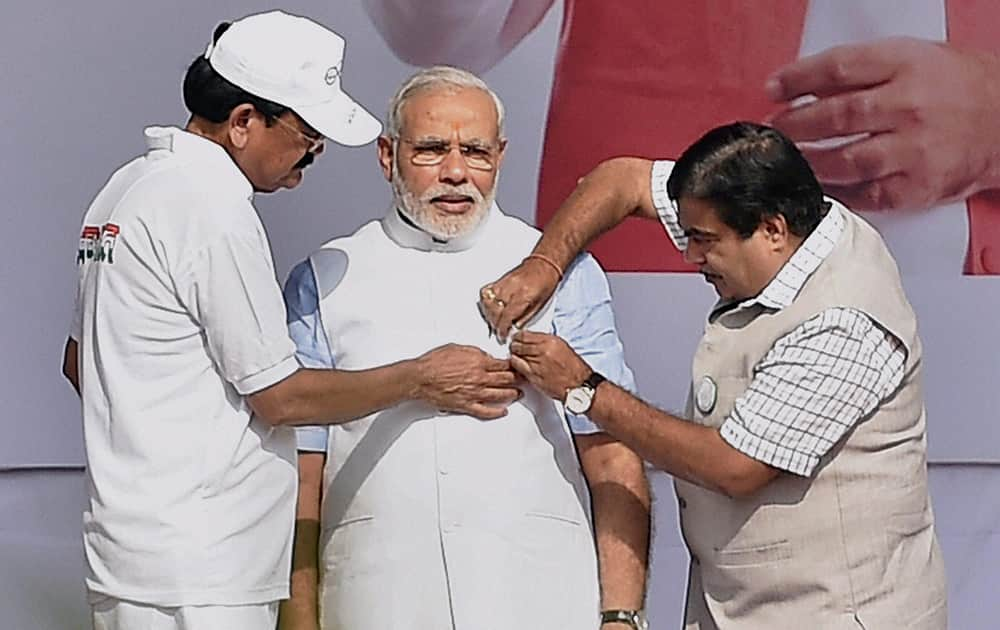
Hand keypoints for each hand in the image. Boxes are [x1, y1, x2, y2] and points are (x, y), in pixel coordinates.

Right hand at [414, 344, 520, 418]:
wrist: (420, 377)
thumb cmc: (434, 362)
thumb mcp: (457, 348)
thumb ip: (475, 352)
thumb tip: (485, 356)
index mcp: (479, 362)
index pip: (504, 365)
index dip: (514, 366)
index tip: (519, 366)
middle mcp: (480, 378)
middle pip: (506, 380)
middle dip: (518, 380)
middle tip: (524, 380)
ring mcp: (474, 393)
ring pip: (500, 395)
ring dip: (512, 395)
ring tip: (519, 394)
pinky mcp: (466, 405)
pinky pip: (485, 411)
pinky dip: (496, 412)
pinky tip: (503, 411)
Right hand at [479, 256, 561, 341]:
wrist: (544, 264)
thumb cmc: (546, 283)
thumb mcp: (540, 305)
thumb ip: (525, 317)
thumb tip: (514, 328)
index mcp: (524, 295)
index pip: (506, 316)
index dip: (502, 329)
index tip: (502, 336)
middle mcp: (512, 288)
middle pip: (495, 310)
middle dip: (495, 324)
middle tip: (499, 330)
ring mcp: (504, 282)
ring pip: (487, 301)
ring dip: (489, 314)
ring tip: (495, 320)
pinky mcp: (500, 279)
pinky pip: (486, 291)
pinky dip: (486, 301)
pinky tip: (491, 307)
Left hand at [509, 331, 590, 400]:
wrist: (579, 385)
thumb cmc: (574, 369)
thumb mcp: (562, 347)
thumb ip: (546, 342)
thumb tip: (533, 340)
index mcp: (551, 341)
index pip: (525, 334)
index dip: (518, 336)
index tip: (516, 337)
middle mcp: (543, 351)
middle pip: (518, 344)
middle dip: (514, 345)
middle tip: (513, 347)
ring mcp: (537, 363)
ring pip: (516, 355)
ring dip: (514, 355)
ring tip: (516, 356)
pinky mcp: (533, 375)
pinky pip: (518, 367)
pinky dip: (516, 365)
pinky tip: (519, 365)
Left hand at [766, 37, 999, 210]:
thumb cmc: (955, 87)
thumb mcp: (910, 58)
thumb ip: (857, 71)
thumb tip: (800, 87)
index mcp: (907, 66)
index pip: (839, 68)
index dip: (798, 79)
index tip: (773, 89)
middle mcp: (910, 107)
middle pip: (837, 116)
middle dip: (794, 125)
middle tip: (774, 130)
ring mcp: (913, 151)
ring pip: (845, 161)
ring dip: (808, 162)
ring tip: (789, 159)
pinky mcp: (915, 187)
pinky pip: (864, 196)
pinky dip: (835, 192)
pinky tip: (817, 185)